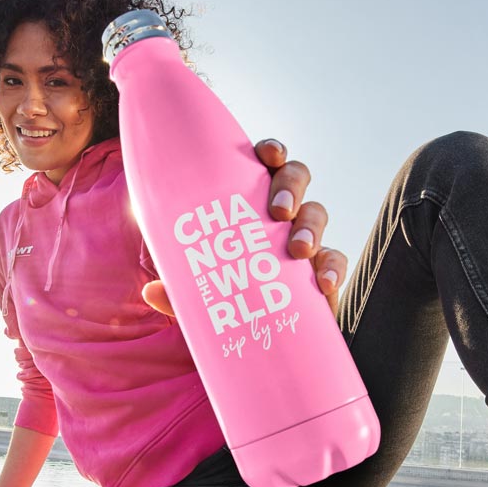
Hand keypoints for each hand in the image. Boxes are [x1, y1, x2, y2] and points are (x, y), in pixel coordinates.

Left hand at [142, 137, 349, 318]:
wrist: (257, 334)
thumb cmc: (227, 298)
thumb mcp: (200, 292)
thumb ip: (180, 290)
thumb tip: (152, 290)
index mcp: (249, 202)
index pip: (264, 164)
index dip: (271, 151)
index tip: (268, 154)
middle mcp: (280, 214)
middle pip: (296, 177)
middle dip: (290, 185)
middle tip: (278, 211)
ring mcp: (305, 239)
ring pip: (317, 212)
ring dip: (310, 226)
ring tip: (299, 249)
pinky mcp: (322, 270)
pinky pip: (335, 259)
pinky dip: (334, 267)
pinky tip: (325, 282)